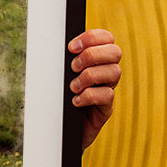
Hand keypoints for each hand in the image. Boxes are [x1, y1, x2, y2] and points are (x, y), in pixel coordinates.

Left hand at [68, 28, 121, 149]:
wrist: (59, 128)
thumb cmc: (58, 97)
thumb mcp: (59, 75)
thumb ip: (63, 59)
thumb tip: (52, 43)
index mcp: (96, 59)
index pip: (106, 38)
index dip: (92, 37)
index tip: (71, 47)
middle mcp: (106, 72)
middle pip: (115, 52)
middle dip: (92, 55)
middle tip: (73, 67)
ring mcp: (107, 89)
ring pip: (114, 72)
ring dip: (89, 76)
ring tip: (73, 87)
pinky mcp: (106, 108)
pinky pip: (107, 95)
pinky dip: (89, 96)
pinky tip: (75, 101)